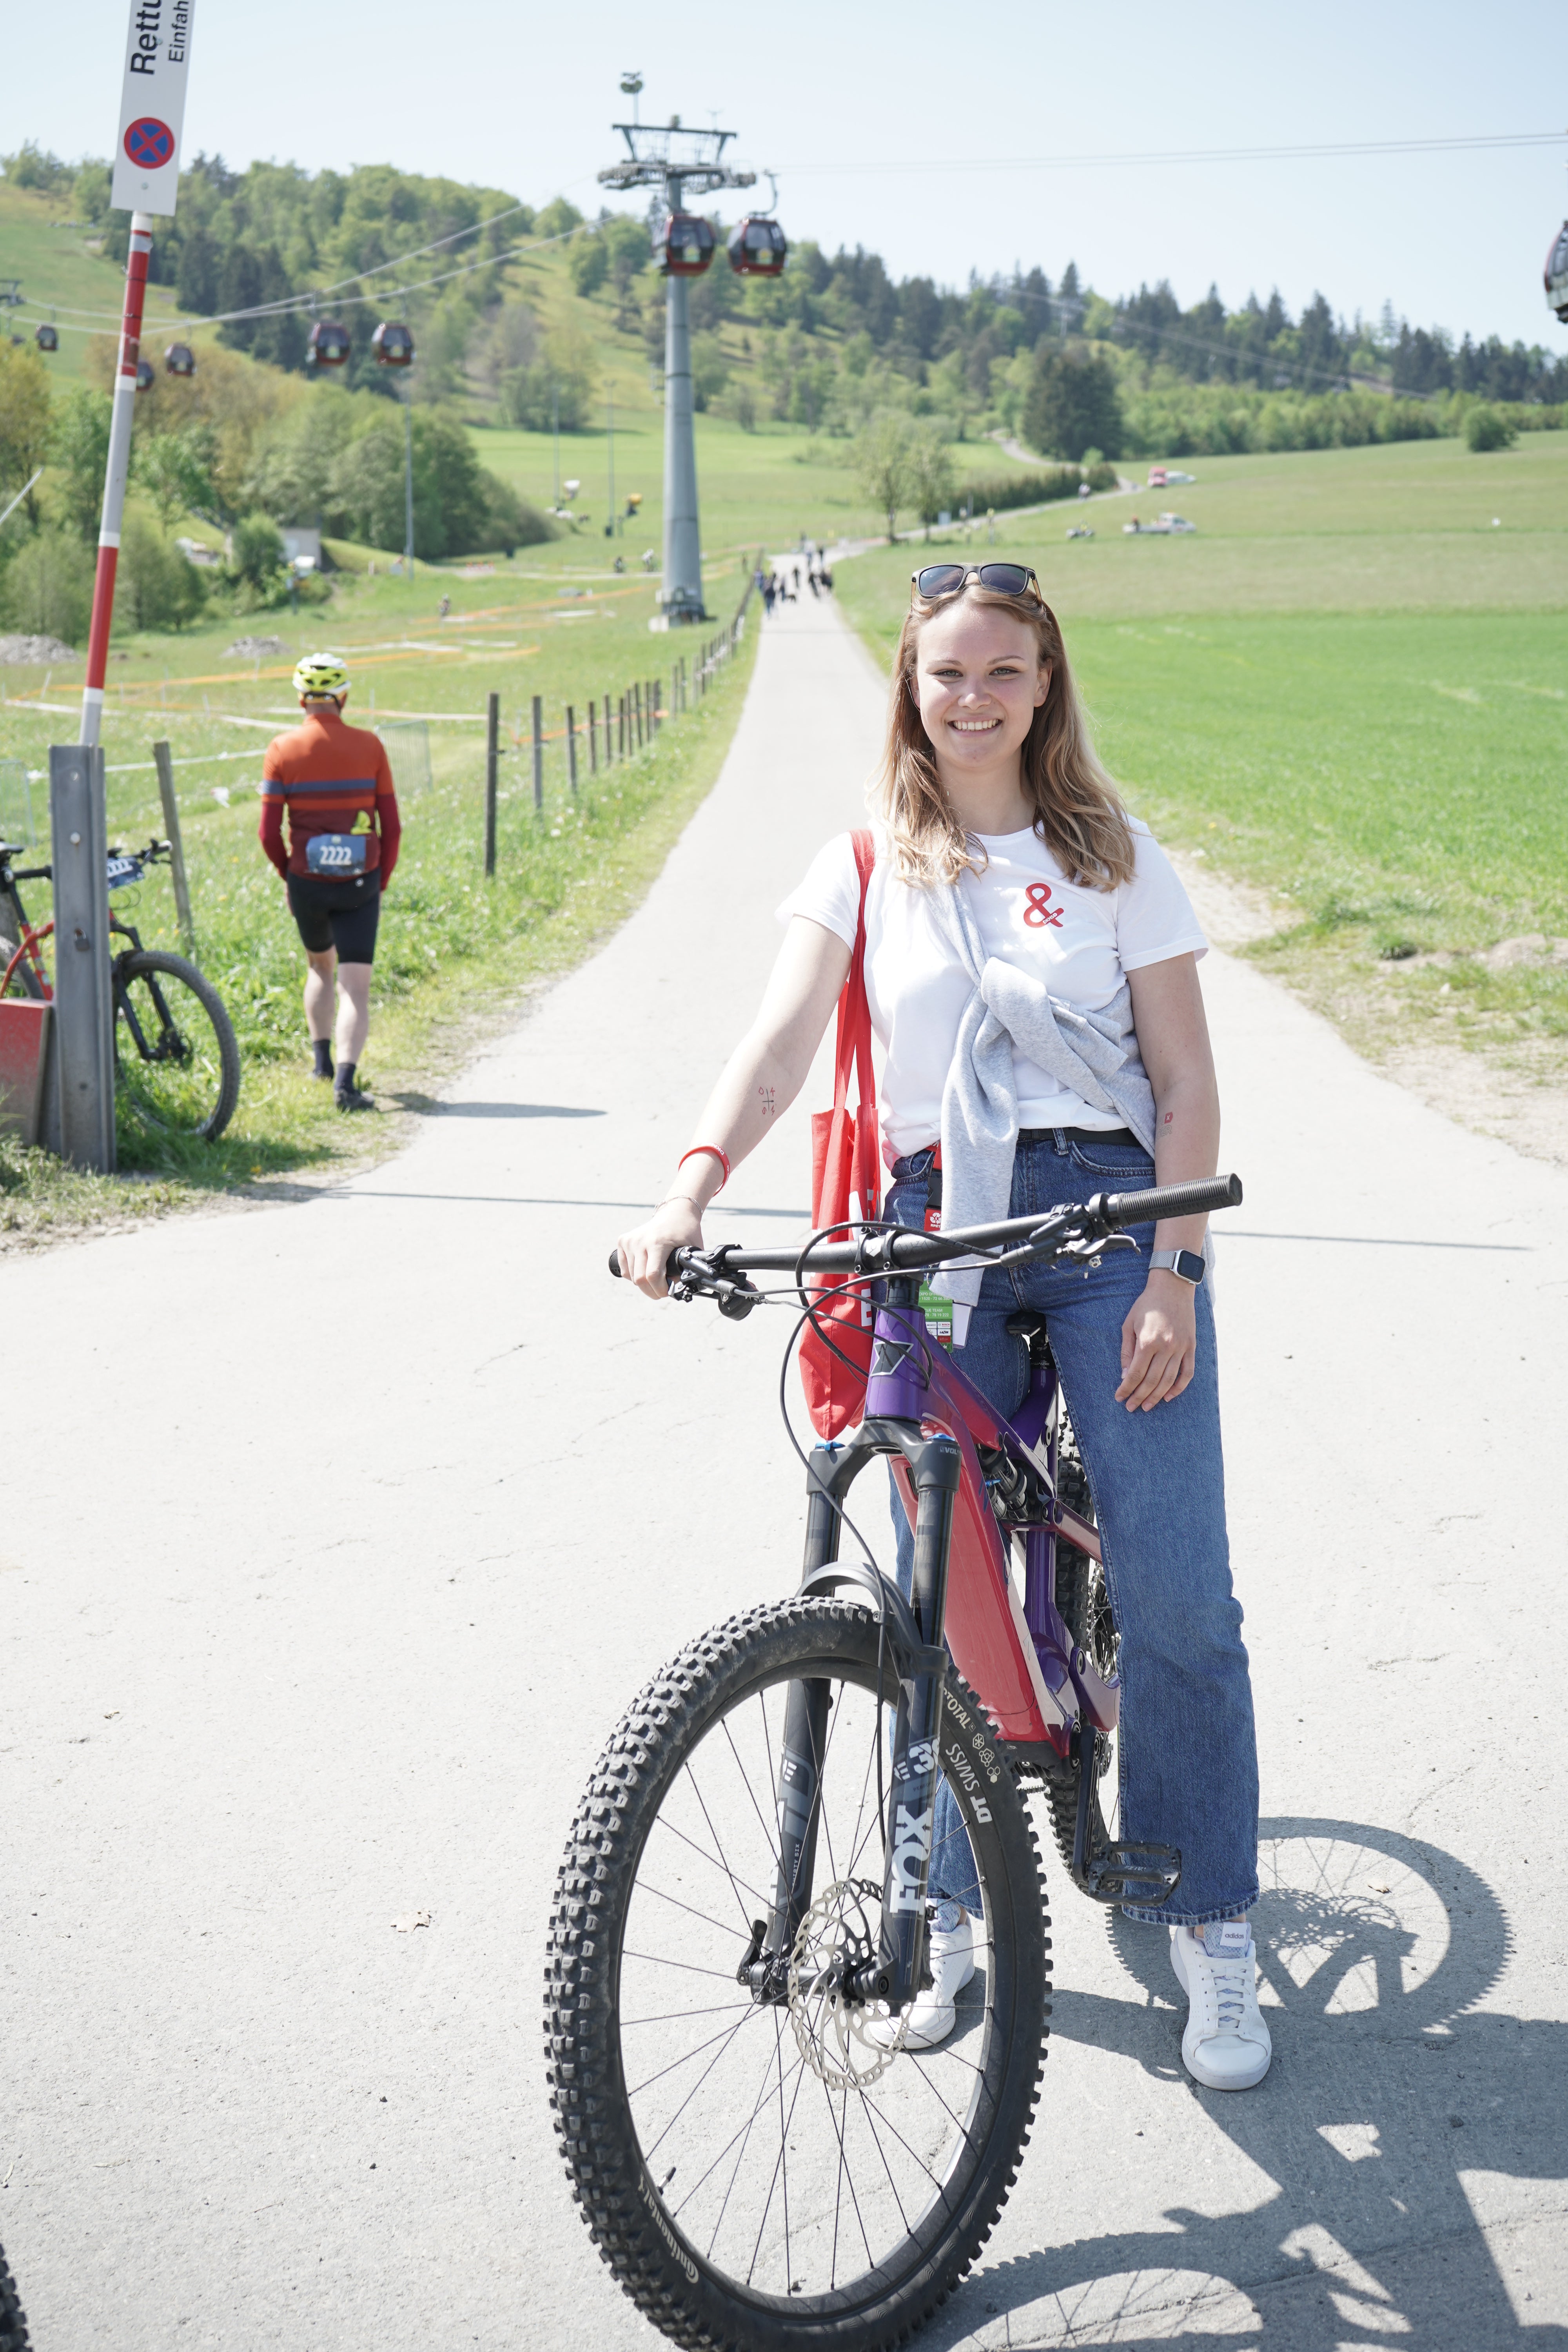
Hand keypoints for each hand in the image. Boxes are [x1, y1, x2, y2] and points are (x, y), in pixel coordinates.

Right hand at [616, 1196, 703, 1299]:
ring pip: (631, 1276)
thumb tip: (675, 1288)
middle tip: (661, 1292)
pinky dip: (634, 1276)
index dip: (660, 1289)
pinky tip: (645, 1270)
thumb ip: (685, 1270)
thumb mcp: (692, 1250)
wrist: (675, 1212)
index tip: (668, 1292)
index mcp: (658, 1243)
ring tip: (656, 1280)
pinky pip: (625, 1269)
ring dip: (644, 1284)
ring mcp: (630, 1240)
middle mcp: (640, 1241)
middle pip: (639, 1279)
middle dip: (651, 1291)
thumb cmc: (686, 1231)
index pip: (653, 1275)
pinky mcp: (623, 1241)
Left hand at [1116, 1273, 1197, 1411]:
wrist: (1172, 1287)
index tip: (1119, 1397)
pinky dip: (1179, 1387)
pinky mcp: (1191, 1346)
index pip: (1136, 1373)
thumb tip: (1125, 1375)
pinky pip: (1187, 1372)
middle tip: (1131, 1408)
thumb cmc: (1147, 1305)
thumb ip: (1127, 1351)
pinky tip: (1169, 1396)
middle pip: (1152, 1381)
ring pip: (1169, 1380)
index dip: (1127, 1389)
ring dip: (1157, 1396)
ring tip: (1147, 1406)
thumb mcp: (1129, 1324)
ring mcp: (1181, 1348)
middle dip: (1139, 1397)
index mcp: (1147, 1341)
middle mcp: (1166, 1347)